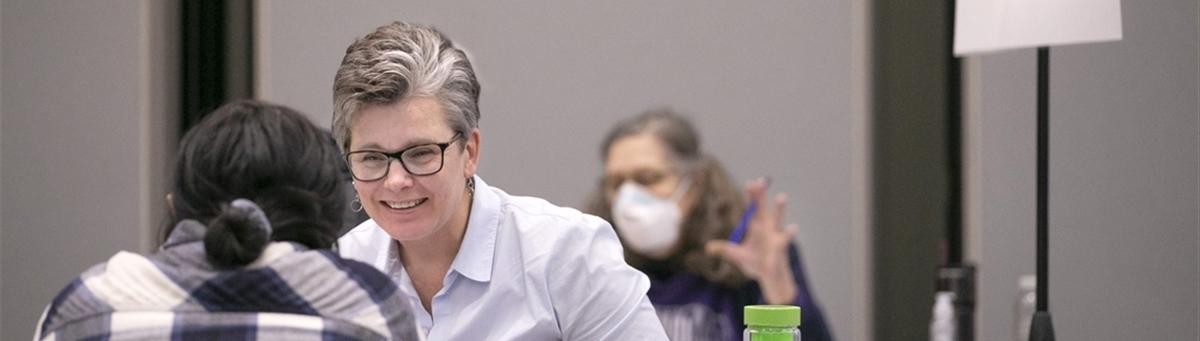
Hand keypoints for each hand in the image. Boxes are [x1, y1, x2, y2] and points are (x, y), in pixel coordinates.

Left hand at [705, 177, 797, 303]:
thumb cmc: (755, 263)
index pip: (752, 209)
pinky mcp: (780, 247)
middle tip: (761, 181)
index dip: (751, 196)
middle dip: (761, 196)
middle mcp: (766, 229)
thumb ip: (724, 249)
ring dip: (779, 209)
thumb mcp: (737, 256)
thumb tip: (708, 247)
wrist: (769, 277)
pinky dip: (789, 233)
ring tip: (781, 196)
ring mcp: (774, 236)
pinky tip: (793, 227)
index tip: (750, 183)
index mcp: (756, 228)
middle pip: (763, 209)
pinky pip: (785, 239)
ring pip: (777, 220)